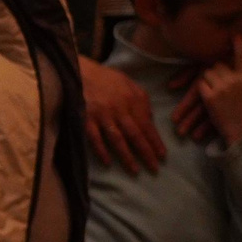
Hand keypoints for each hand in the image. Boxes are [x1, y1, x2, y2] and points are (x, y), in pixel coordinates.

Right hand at [81, 55, 164, 171]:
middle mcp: (119, 109)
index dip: (155, 142)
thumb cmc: (106, 78)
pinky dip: (101, 150)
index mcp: (132, 100)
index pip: (147, 125)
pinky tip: (107, 162)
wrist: (79, 70)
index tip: (162, 156)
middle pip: (135, 135)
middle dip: (146, 153)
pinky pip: (94, 138)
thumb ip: (141, 101)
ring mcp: (101, 115)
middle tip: (154, 169)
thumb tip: (149, 121)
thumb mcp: (129, 84)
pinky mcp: (85, 119)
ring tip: (134, 170)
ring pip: (117, 139)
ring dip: (126, 156)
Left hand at [187, 31, 241, 145]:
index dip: (239, 46)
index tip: (237, 33)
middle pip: (215, 65)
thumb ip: (240, 77)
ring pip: (205, 74)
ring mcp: (222, 86)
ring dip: (204, 81)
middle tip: (212, 81)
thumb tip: (231, 66)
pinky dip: (199, 92)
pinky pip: (199, 86)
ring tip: (211, 94)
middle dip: (211, 71)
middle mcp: (235, 79)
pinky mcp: (210, 96)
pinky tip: (205, 98)